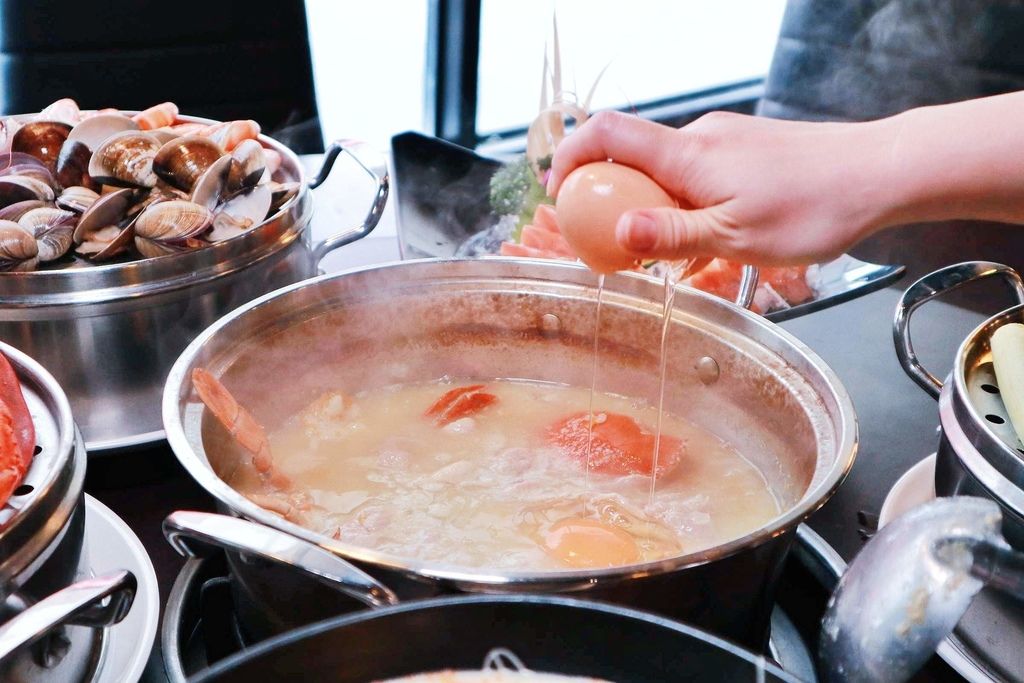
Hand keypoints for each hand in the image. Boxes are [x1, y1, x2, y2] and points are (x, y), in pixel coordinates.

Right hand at [547, 110, 898, 266]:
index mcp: (687, 154)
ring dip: (658, 208)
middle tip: (618, 245)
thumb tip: (616, 233)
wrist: (877, 173)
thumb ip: (671, 236)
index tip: (558, 190)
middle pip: (633, 158)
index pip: (607, 134)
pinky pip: (698, 173)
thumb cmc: (813, 206)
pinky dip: (688, 204)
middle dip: (616, 199)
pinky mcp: (744, 150)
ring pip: (668, 171)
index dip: (571, 156)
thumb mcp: (735, 237)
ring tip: (680, 253)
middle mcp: (700, 138)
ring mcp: (724, 140)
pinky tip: (714, 237)